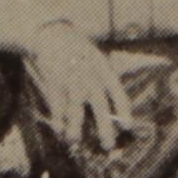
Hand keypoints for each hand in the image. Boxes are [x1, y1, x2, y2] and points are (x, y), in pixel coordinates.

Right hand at [26, 21, 132, 150]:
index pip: (117, 90)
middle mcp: (88, 73)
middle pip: (99, 104)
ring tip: (74, 142)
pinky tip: (59, 130)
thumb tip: (111, 106)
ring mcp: (70, 77)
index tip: (128, 127)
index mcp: (101, 66)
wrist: (49, 32)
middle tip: (107, 146)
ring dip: (75, 128)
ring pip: (76, 109)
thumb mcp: (94, 55)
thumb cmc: (74, 46)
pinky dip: (58, 120)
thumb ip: (101, 76)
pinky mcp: (53, 81)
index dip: (123, 109)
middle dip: (104, 127)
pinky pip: (57, 106)